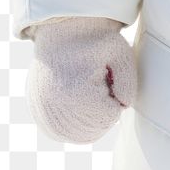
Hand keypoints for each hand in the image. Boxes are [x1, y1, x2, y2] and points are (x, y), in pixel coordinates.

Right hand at [26, 16, 136, 143]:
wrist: (64, 32)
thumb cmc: (96, 43)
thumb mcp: (121, 53)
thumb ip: (129, 82)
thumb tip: (124, 107)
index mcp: (76, 92)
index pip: (111, 116)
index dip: (116, 96)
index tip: (108, 75)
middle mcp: (54, 108)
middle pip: (96, 129)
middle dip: (104, 109)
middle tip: (99, 82)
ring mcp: (44, 115)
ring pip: (80, 136)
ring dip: (91, 118)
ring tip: (88, 89)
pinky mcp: (39, 117)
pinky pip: (64, 134)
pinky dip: (76, 123)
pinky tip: (78, 99)